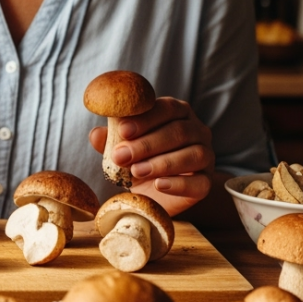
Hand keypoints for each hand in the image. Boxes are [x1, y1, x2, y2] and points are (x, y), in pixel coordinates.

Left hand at [88, 97, 214, 215]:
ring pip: (192, 155)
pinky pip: (199, 182)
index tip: (123, 130)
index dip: (145, 119)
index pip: (167, 108)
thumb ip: (110, 139)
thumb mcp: (122, 147)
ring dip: (162, 163)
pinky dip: (178, 183)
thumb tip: (96, 134)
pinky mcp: (206, 182)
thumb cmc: (139, 160)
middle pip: (178, 131)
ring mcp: (206, 156)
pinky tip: (158, 185)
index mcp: (178, 113)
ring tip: (136, 171)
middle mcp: (197, 131)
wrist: (154, 193)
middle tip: (121, 156)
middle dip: (147, 144)